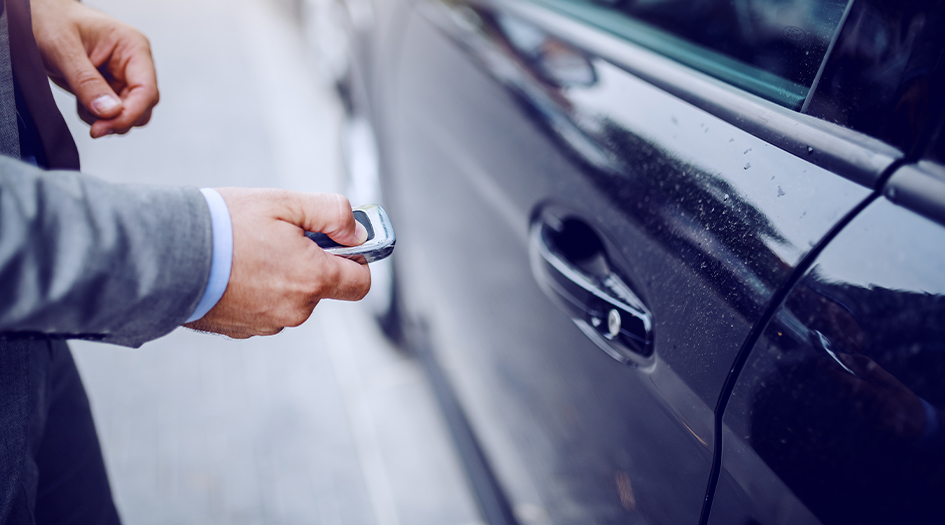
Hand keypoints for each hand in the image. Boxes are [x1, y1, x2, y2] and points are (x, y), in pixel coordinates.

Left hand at [30, 0, 158, 137]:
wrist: (36, 16)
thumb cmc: (50, 19)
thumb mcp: (63, 49)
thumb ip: (86, 82)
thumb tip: (109, 112)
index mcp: (132, 47)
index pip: (146, 90)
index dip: (130, 113)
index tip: (106, 126)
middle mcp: (132, 64)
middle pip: (143, 106)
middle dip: (118, 120)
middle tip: (94, 125)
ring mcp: (122, 77)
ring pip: (129, 114)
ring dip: (106, 120)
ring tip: (82, 104)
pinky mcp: (110, 88)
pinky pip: (112, 114)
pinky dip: (97, 117)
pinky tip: (82, 102)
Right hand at [185, 190, 370, 338]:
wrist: (165, 254)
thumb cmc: (225, 224)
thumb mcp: (285, 202)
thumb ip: (333, 214)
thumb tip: (357, 232)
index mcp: (312, 279)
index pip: (361, 282)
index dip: (357, 259)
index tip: (341, 242)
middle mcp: (295, 310)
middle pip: (322, 287)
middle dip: (310, 262)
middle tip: (281, 235)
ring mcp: (267, 324)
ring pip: (291, 297)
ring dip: (281, 276)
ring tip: (248, 249)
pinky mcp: (241, 330)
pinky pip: (264, 308)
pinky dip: (256, 290)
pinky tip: (233, 268)